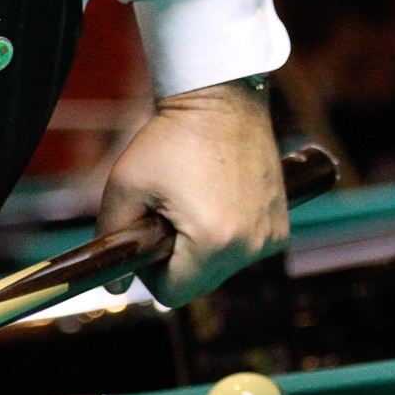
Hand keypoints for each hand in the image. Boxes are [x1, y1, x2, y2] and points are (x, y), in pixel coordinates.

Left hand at [96, 78, 286, 307]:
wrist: (222, 100)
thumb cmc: (169, 139)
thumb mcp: (124, 186)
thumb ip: (112, 240)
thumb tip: (112, 288)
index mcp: (213, 242)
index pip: (173, 293)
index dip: (151, 273)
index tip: (148, 238)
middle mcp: (251, 246)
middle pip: (199, 284)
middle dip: (177, 260)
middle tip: (166, 215)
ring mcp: (271, 236)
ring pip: (222, 269)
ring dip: (202, 249)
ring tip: (191, 202)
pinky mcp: (281, 224)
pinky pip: (244, 250)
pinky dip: (227, 237)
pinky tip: (216, 200)